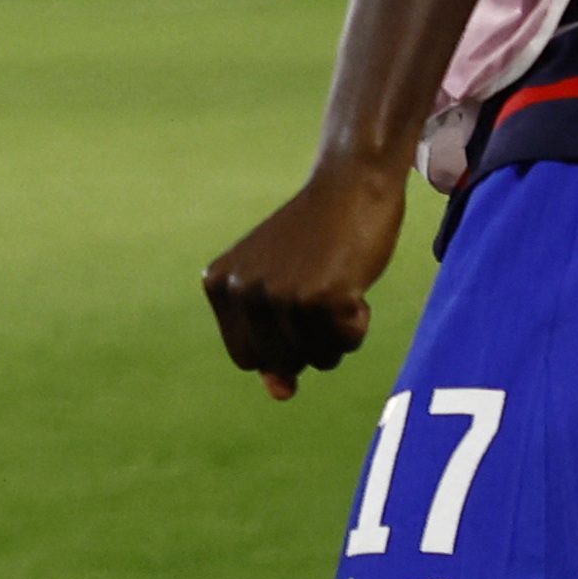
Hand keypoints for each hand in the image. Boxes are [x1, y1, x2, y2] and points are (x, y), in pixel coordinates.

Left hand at [203, 153, 413, 396]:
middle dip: (309, 341)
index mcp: (219, 285)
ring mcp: (281, 296)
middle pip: (281, 363)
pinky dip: (359, 322)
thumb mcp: (277, 287)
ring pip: (318, 358)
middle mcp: (242, 292)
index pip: (249, 358)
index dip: (282, 341)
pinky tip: (353, 282)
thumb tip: (280, 394)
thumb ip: (269, 341)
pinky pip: (348, 342)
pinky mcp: (323, 297)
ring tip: (336, 283)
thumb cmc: (315, 238)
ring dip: (337, 333)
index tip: (295, 297)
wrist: (351, 184)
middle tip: (320, 289)